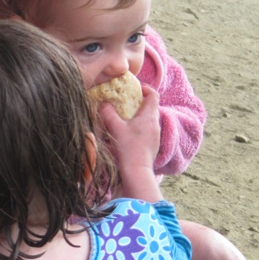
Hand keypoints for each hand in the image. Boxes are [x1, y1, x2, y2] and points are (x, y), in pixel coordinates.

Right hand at [99, 84, 162, 201]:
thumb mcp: (114, 127)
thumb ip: (107, 112)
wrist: (136, 171)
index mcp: (149, 116)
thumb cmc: (127, 147)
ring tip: (124, 118)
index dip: (146, 89)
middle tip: (124, 102)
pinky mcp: (152, 145)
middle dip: (138, 102)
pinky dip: (138, 127)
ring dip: (138, 116)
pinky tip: (127, 134)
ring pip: (148, 119)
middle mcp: (155, 124)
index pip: (154, 95)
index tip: (135, 88)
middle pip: (151, 107)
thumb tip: (103, 103)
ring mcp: (155, 136)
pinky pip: (147, 130)